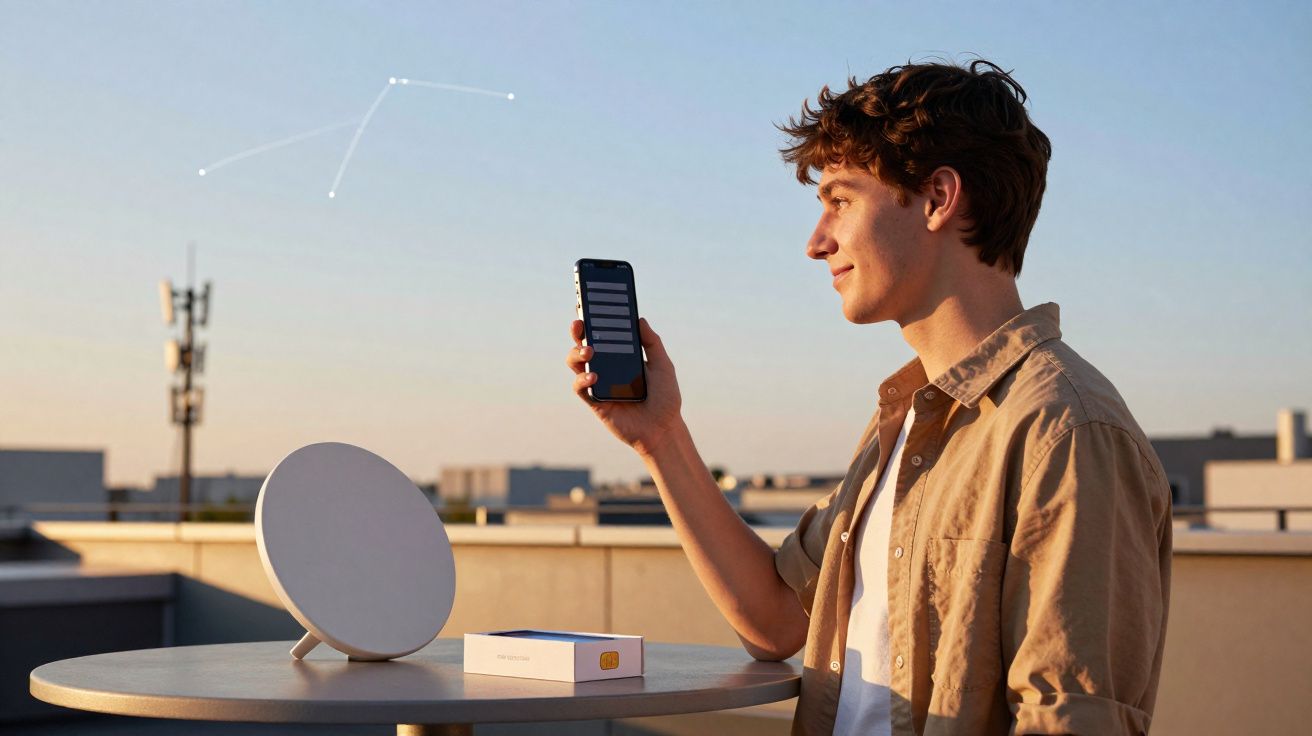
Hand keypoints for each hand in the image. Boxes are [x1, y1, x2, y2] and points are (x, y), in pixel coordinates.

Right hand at [565, 317, 683, 455]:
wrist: (663, 429)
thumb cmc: (665, 398)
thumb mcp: (663, 365)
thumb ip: (651, 342)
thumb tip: (639, 318)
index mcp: (620, 356)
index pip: (602, 334)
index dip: (593, 319)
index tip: (588, 303)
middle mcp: (606, 367)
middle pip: (583, 344)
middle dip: (578, 331)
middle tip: (579, 323)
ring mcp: (598, 383)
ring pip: (576, 363)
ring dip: (577, 352)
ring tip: (589, 351)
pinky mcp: (595, 401)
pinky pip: (580, 387)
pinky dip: (583, 378)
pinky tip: (594, 376)